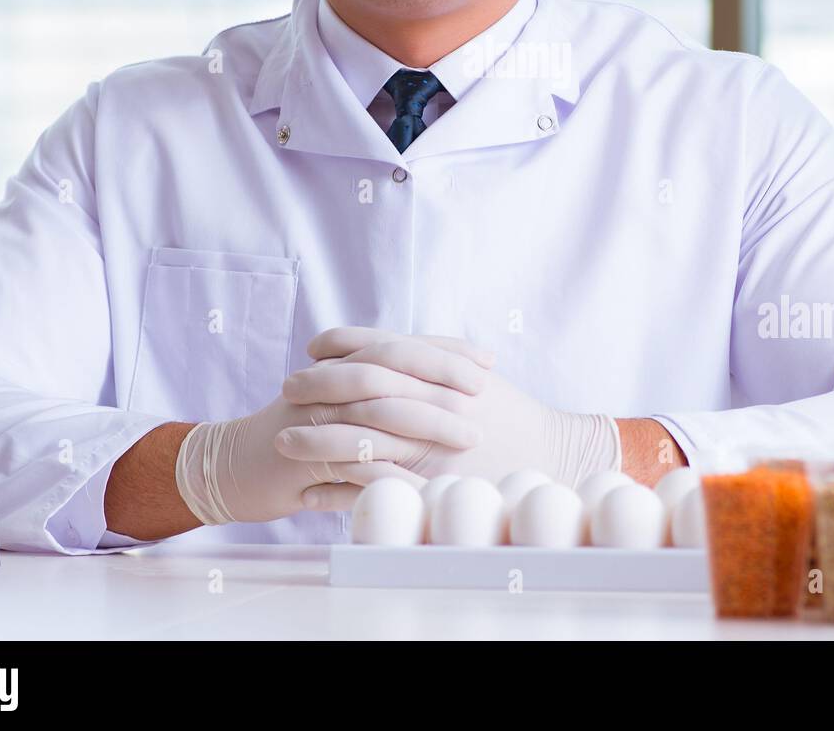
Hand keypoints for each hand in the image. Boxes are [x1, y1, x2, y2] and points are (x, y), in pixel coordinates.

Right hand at [174, 335, 491, 524]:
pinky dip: (390, 473)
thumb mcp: (338, 405)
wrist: (232, 467)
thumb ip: (378, 391)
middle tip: (483, 391)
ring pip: (377, 412)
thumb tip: (438, 383)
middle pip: (392, 367)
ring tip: (468, 438)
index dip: (445, 351)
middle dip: (442, 377)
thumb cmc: (297, 435)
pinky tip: (423, 482)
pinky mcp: (302, 457)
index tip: (486, 360)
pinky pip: (351, 462)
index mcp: (341, 364)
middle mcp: (328, 382)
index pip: (401, 345)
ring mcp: (314, 417)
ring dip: (428, 424)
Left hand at [297, 327, 621, 510]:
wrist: (552, 455)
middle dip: (319, 386)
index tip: (313, 348)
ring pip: (359, 438)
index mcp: (445, 371)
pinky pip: (372, 488)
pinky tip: (308, 491)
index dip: (344, 344)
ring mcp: (432, 448)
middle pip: (364, 388)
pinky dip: (335, 490)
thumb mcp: (473, 373)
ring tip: (281, 440)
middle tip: (287, 387)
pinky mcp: (429, 487)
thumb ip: (431, 355)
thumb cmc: (510, 412)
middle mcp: (437, 403)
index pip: (384, 347)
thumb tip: (380, 343)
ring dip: (314, 439)